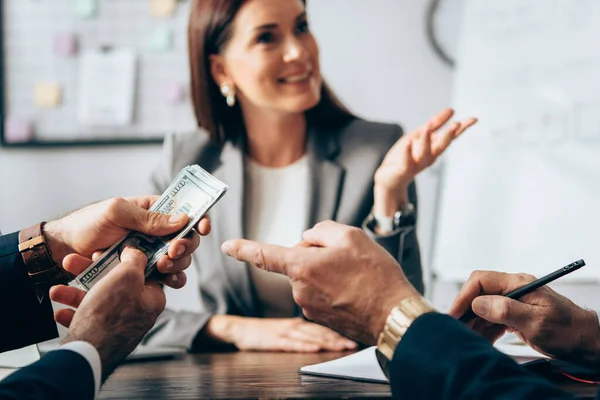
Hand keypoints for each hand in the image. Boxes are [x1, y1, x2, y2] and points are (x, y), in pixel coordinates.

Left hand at [44, 196, 210, 287]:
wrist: (63, 249)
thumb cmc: (87, 223)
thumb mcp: (117, 212)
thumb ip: (148, 217)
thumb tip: (181, 219)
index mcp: (152, 211)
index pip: (184, 212)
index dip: (198, 219)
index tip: (202, 227)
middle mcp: (156, 232)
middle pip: (187, 239)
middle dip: (185, 247)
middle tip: (171, 252)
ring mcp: (151, 252)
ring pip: (179, 260)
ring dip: (177, 264)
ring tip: (161, 266)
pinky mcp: (144, 271)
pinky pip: (166, 277)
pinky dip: (171, 279)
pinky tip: (167, 281)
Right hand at [51, 248, 165, 380]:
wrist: (88, 352)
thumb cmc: (110, 314)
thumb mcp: (127, 276)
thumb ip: (134, 260)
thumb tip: (135, 252)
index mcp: (151, 299)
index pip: (144, 273)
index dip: (126, 260)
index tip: (110, 253)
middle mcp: (138, 314)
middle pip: (115, 285)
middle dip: (91, 274)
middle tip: (75, 265)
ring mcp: (119, 327)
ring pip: (97, 302)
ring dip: (74, 294)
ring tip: (57, 290)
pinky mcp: (102, 338)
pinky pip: (87, 320)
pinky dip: (73, 314)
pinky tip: (60, 312)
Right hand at [206, 316, 356, 351]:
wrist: (238, 329)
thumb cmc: (264, 331)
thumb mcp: (286, 327)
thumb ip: (304, 331)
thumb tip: (326, 337)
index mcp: (299, 323)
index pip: (323, 326)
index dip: (340, 331)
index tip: (356, 336)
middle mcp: (294, 326)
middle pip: (320, 332)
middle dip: (338, 338)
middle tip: (354, 344)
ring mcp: (284, 332)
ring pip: (310, 337)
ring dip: (327, 342)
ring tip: (342, 347)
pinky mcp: (274, 341)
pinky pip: (292, 343)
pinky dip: (305, 346)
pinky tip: (315, 349)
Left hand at [221, 221, 419, 344]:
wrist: (393, 315)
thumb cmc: (375, 276)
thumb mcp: (351, 236)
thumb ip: (322, 231)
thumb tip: (309, 240)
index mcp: (301, 267)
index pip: (264, 255)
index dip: (243, 248)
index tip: (227, 246)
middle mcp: (300, 290)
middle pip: (299, 262)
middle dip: (316, 255)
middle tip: (347, 258)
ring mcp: (310, 307)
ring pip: (312, 277)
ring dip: (327, 272)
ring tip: (356, 276)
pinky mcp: (321, 318)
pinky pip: (321, 293)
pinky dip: (334, 288)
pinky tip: (355, 288)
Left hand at [373, 108, 476, 215]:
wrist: (390, 178)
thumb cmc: (407, 155)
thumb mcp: (420, 135)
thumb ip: (435, 123)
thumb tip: (451, 110)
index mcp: (434, 147)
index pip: (451, 137)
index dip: (463, 128)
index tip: (474, 119)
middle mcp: (429, 156)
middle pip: (441, 146)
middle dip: (448, 135)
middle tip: (457, 124)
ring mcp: (416, 163)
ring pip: (424, 153)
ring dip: (427, 140)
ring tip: (428, 127)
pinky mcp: (403, 170)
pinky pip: (406, 162)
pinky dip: (407, 153)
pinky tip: (408, 143)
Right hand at [448, 271, 599, 367]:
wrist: (586, 342)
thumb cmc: (568, 330)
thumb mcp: (536, 322)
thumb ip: (506, 310)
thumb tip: (479, 303)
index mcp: (518, 284)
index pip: (481, 281)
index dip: (464, 296)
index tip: (455, 313)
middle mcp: (514, 290)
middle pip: (479, 294)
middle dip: (466, 311)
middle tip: (458, 327)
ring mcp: (514, 302)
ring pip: (484, 308)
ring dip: (474, 323)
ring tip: (468, 337)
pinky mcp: (515, 315)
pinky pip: (493, 319)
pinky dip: (485, 330)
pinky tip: (482, 340)